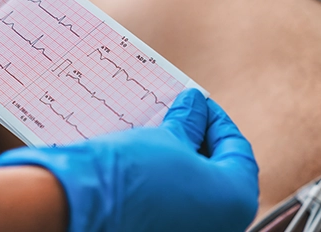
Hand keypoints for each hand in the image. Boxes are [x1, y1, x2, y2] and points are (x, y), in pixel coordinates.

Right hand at [0, 89, 258, 231]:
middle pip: (219, 173)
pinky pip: (176, 207)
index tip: (197, 101)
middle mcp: (222, 224)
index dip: (217, 119)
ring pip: (196, 192)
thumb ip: (190, 121)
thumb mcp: (168, 137)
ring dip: (182, 162)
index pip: (237, 149)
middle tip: (180, 116)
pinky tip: (148, 163)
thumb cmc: (132, 172)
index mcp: (236, 199)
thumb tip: (196, 104)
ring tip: (160, 134)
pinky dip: (168, 184)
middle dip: (199, 141)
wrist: (82, 207)